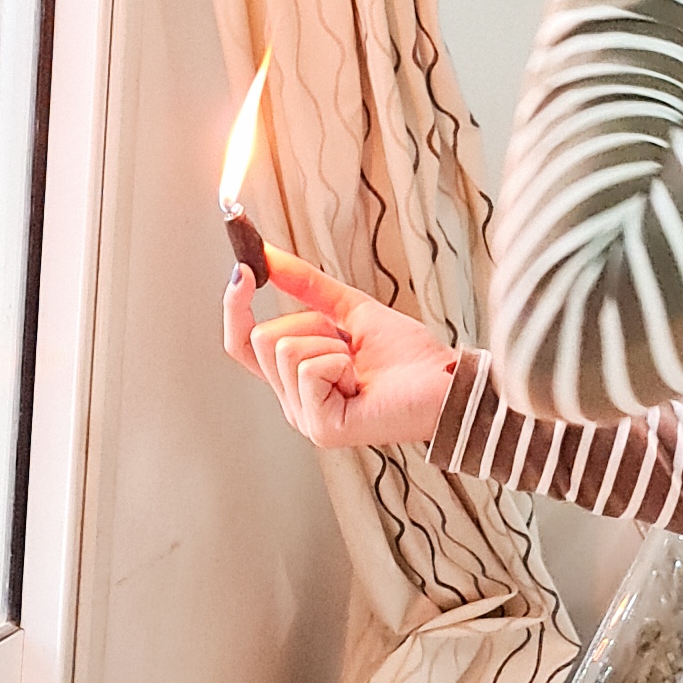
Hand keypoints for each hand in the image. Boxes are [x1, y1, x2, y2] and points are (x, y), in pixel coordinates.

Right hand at [224, 249, 456, 451]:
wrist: (447, 383)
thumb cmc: (409, 358)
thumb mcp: (350, 309)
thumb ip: (307, 285)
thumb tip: (267, 254)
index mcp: (295, 380)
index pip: (242, 344)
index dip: (235, 306)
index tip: (246, 269)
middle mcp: (293, 404)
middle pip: (262, 339)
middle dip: (310, 324)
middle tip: (348, 344)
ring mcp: (305, 420)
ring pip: (285, 349)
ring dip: (331, 344)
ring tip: (359, 366)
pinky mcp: (322, 428)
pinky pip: (310, 368)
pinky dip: (342, 362)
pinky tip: (363, 383)